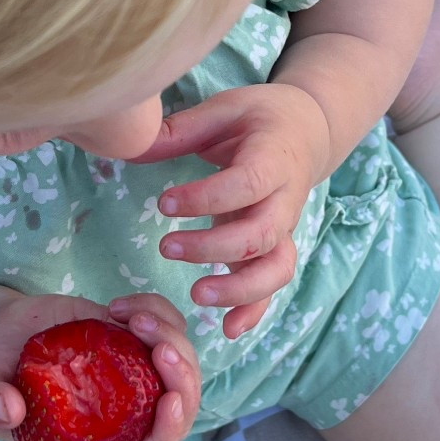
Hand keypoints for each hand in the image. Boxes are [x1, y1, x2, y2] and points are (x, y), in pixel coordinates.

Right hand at [0, 287, 199, 440]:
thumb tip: (7, 409)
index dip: (165, 432)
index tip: (169, 400)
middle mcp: (123, 413)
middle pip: (177, 406)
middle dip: (181, 377)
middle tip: (159, 344)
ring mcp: (133, 376)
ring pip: (180, 363)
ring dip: (169, 336)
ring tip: (129, 314)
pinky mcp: (132, 342)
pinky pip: (165, 327)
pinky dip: (156, 311)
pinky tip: (120, 304)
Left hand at [134, 83, 330, 338]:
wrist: (309, 131)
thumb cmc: (259, 118)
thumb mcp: (224, 110)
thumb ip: (181, 130)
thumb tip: (130, 141)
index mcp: (273, 159)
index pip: (246, 184)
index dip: (207, 198)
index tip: (164, 203)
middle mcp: (285, 200)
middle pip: (260, 235)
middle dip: (214, 249)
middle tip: (166, 248)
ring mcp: (285, 228)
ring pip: (275, 268)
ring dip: (239, 288)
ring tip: (196, 296)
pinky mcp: (278, 247)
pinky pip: (274, 285)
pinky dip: (256, 311)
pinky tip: (227, 330)